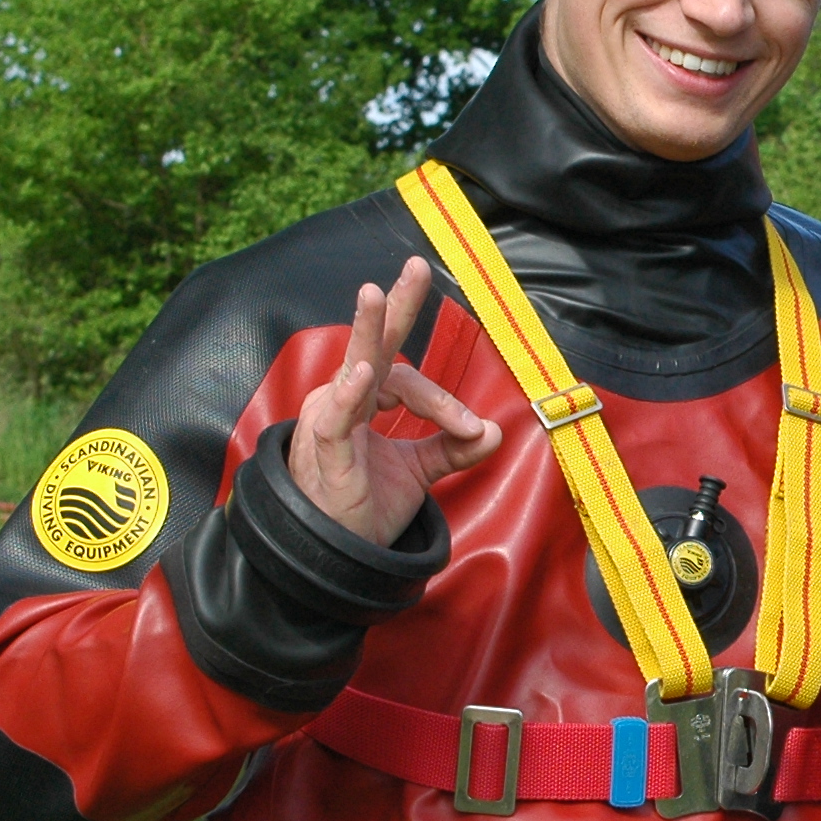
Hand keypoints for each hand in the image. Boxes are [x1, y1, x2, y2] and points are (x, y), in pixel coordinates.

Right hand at [287, 258, 499, 546]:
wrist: (337, 554)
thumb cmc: (365, 503)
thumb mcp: (419, 472)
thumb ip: (453, 448)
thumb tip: (496, 430)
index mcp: (364, 399)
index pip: (405, 376)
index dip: (442, 402)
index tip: (472, 429)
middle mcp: (342, 400)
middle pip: (372, 345)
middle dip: (394, 305)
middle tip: (415, 266)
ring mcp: (328, 421)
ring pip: (354, 369)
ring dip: (367, 332)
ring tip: (373, 293)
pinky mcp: (323, 450)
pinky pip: (335, 417)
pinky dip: (348, 394)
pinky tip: (361, 373)